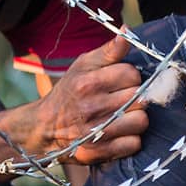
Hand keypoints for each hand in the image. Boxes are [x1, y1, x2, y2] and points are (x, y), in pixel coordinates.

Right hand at [31, 32, 148, 164]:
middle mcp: (91, 108)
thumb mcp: (83, 65)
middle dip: (137, 97)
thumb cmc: (68, 92)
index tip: (123, 82)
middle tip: (125, 99)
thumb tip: (127, 31)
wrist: (43, 127)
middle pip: (140, 98)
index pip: (132, 74)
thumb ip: (108, 51)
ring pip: (141, 122)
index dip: (132, 77)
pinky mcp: (98, 153)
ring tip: (125, 116)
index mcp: (88, 83)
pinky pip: (133, 144)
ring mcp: (95, 133)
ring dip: (137, 118)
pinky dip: (131, 140)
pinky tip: (121, 133)